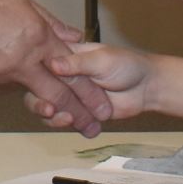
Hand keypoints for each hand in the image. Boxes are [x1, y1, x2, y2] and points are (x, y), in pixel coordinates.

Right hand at [0, 0, 109, 134]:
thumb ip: (47, 22)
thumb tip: (70, 37)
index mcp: (33, 39)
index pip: (71, 73)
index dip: (89, 92)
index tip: (102, 107)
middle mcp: (15, 65)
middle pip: (55, 96)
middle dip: (78, 112)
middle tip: (93, 127)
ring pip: (16, 86)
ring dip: (22, 79)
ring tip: (2, 51)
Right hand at [27, 43, 156, 128]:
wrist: (147, 88)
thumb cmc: (127, 65)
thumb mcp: (102, 59)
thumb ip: (78, 63)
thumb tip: (53, 63)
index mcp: (65, 57)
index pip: (41, 65)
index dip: (35, 76)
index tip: (39, 86)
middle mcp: (63, 77)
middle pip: (38, 90)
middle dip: (39, 102)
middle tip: (49, 109)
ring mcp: (70, 96)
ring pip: (48, 109)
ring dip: (53, 117)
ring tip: (67, 119)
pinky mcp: (78, 113)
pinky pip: (65, 122)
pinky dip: (68, 127)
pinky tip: (78, 126)